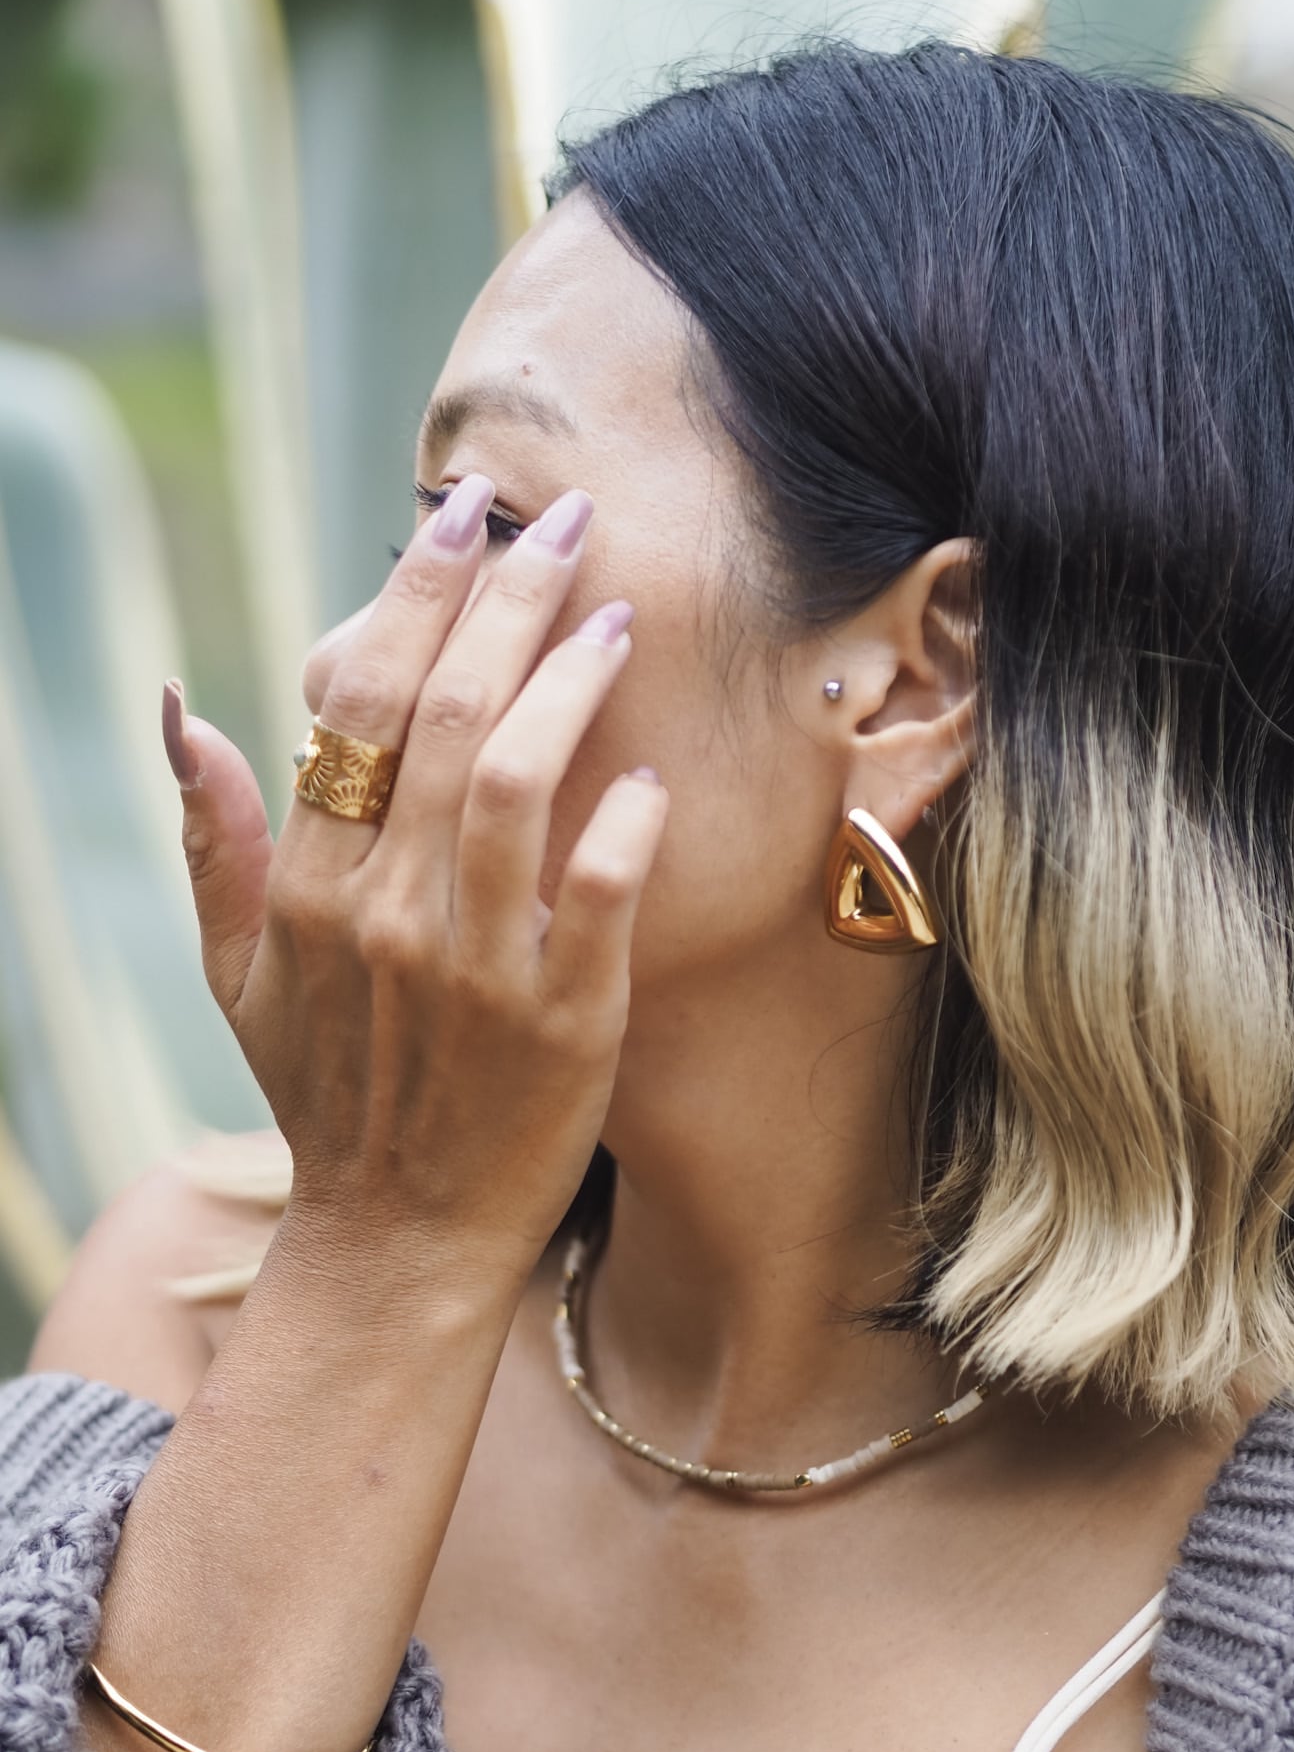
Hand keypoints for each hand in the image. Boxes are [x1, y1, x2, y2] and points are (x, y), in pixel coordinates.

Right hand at [161, 474, 666, 1276]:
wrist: (401, 1236)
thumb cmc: (329, 1092)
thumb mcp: (239, 977)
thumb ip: (215, 843)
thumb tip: (182, 710)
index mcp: (314, 890)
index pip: (361, 705)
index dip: (413, 596)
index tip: (457, 515)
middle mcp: (388, 915)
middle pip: (447, 717)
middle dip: (506, 597)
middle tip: (561, 517)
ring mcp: (479, 970)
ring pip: (521, 784)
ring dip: (569, 682)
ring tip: (613, 613)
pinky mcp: (567, 1023)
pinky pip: (601, 899)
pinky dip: (627, 828)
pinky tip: (653, 777)